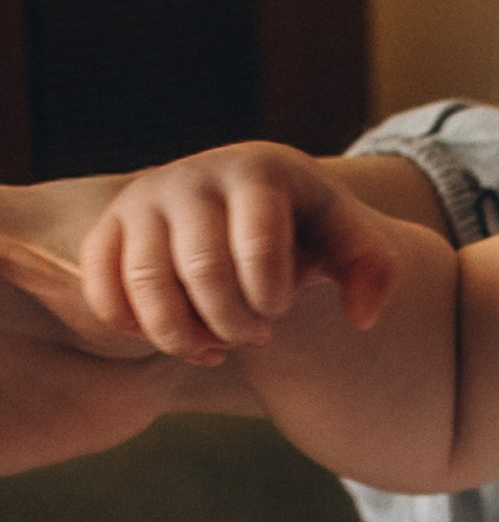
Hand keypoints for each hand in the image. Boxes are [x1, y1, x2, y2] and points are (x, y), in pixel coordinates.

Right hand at [77, 142, 398, 366]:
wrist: (246, 200)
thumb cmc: (305, 225)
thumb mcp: (350, 237)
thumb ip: (373, 270)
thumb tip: (362, 317)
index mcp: (255, 173)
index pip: (257, 239)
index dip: (271, 291)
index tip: (280, 308)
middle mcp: (191, 178)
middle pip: (202, 268)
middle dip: (234, 321)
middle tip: (256, 334)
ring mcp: (143, 202)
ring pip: (145, 283)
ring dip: (183, 334)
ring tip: (217, 348)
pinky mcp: (109, 231)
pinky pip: (102, 288)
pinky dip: (134, 328)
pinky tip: (177, 339)